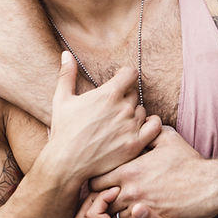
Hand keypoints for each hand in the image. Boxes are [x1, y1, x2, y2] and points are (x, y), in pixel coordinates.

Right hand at [43, 52, 160, 180]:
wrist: (66, 163)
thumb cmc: (63, 131)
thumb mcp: (62, 100)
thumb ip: (66, 74)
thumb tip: (66, 54)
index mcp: (108, 93)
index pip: (130, 73)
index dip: (124, 76)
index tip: (118, 82)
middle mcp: (123, 108)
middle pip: (134, 93)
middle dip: (125, 98)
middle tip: (112, 109)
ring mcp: (131, 126)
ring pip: (143, 111)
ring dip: (134, 114)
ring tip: (119, 123)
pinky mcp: (136, 144)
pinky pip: (155, 127)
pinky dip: (151, 125)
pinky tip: (140, 128)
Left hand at [88, 126, 217, 217]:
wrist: (210, 187)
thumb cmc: (189, 162)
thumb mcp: (169, 139)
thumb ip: (148, 130)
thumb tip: (141, 120)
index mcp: (129, 170)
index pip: (95, 180)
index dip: (96, 180)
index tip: (104, 178)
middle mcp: (130, 190)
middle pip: (100, 200)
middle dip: (101, 198)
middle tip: (108, 194)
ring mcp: (141, 208)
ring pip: (114, 215)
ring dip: (115, 211)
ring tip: (122, 204)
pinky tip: (136, 213)